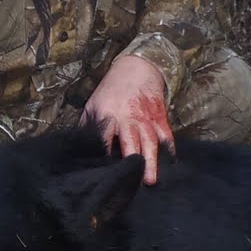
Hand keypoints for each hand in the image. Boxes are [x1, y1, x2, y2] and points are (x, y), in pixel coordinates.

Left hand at [81, 54, 174, 184]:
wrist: (137, 69)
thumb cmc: (111, 92)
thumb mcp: (93, 106)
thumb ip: (88, 129)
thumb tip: (81, 153)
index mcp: (108, 115)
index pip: (104, 138)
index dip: (104, 154)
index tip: (104, 173)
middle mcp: (128, 118)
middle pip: (130, 141)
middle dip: (131, 160)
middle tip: (132, 181)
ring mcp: (146, 118)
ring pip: (150, 142)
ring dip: (150, 161)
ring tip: (150, 180)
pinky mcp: (160, 118)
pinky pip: (166, 136)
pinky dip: (169, 151)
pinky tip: (169, 166)